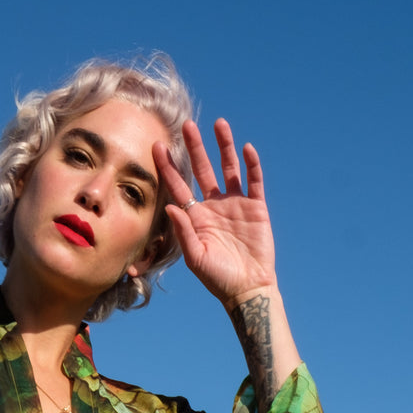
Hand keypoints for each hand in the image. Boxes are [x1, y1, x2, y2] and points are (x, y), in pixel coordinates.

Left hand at [153, 119, 277, 308]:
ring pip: (228, 168)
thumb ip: (183, 232)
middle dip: (195, 148)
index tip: (157, 146)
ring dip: (224, 146)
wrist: (247, 288)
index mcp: (195, 217)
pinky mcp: (256, 207)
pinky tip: (246, 149)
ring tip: (219, 124)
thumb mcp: (195, 258)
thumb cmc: (218, 278)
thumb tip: (170, 206)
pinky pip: (253, 181)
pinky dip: (251, 165)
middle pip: (203, 170)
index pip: (179, 186)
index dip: (168, 167)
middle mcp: (214, 206)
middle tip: (187, 125)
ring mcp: (235, 204)